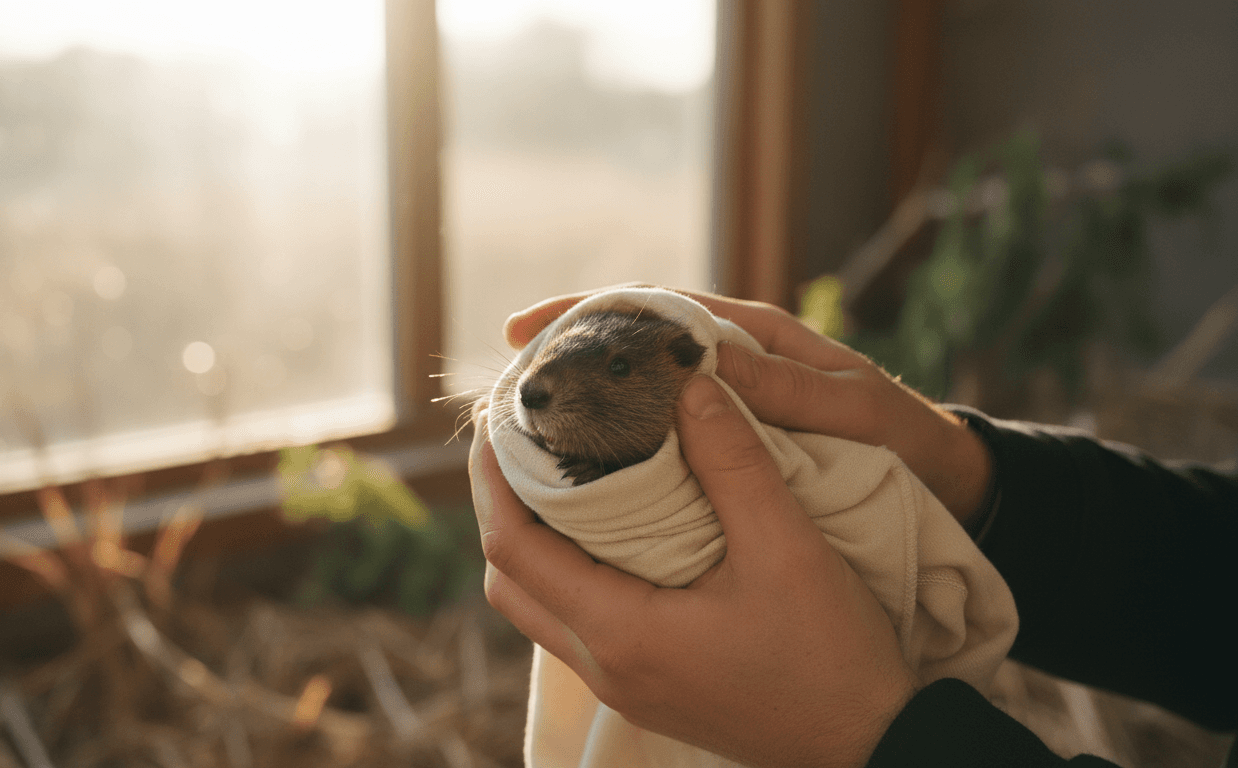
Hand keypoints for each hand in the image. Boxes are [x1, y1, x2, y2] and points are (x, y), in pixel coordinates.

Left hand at [476, 374, 918, 767]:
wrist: (873, 745)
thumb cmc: (833, 656)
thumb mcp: (788, 548)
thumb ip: (733, 462)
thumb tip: (688, 384)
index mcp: (623, 632)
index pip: (514, 550)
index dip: (492, 481)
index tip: (498, 419)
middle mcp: (607, 666)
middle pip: (509, 582)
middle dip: (500, 506)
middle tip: (517, 438)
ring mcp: (624, 684)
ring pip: (539, 607)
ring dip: (530, 542)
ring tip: (553, 473)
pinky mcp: (647, 688)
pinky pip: (576, 623)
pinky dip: (567, 571)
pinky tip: (605, 530)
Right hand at [504, 284, 991, 522]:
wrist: (952, 486)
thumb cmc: (909, 444)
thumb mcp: (852, 412)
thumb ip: (782, 388)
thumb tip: (693, 364)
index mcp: (756, 338)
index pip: (654, 308)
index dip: (585, 314)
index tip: (524, 330)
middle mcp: (732, 365)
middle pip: (630, 349)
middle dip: (565, 359)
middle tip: (504, 387)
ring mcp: (729, 407)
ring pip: (638, 397)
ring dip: (584, 407)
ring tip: (525, 433)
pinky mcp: (734, 449)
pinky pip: (663, 442)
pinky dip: (620, 451)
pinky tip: (585, 478)